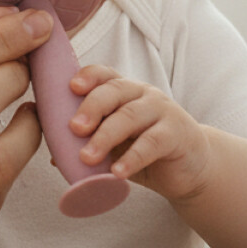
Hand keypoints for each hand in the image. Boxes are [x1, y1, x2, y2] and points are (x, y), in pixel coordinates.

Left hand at [68, 65, 211, 200]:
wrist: (191, 168)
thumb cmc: (146, 152)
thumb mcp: (117, 145)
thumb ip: (91, 144)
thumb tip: (55, 156)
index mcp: (125, 91)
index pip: (105, 74)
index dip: (89, 76)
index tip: (71, 87)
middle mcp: (143, 94)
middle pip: (115, 91)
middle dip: (92, 107)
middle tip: (74, 128)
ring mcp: (162, 111)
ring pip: (130, 116)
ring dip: (105, 136)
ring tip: (86, 158)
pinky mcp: (176, 134)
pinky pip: (152, 143)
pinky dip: (132, 158)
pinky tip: (117, 173)